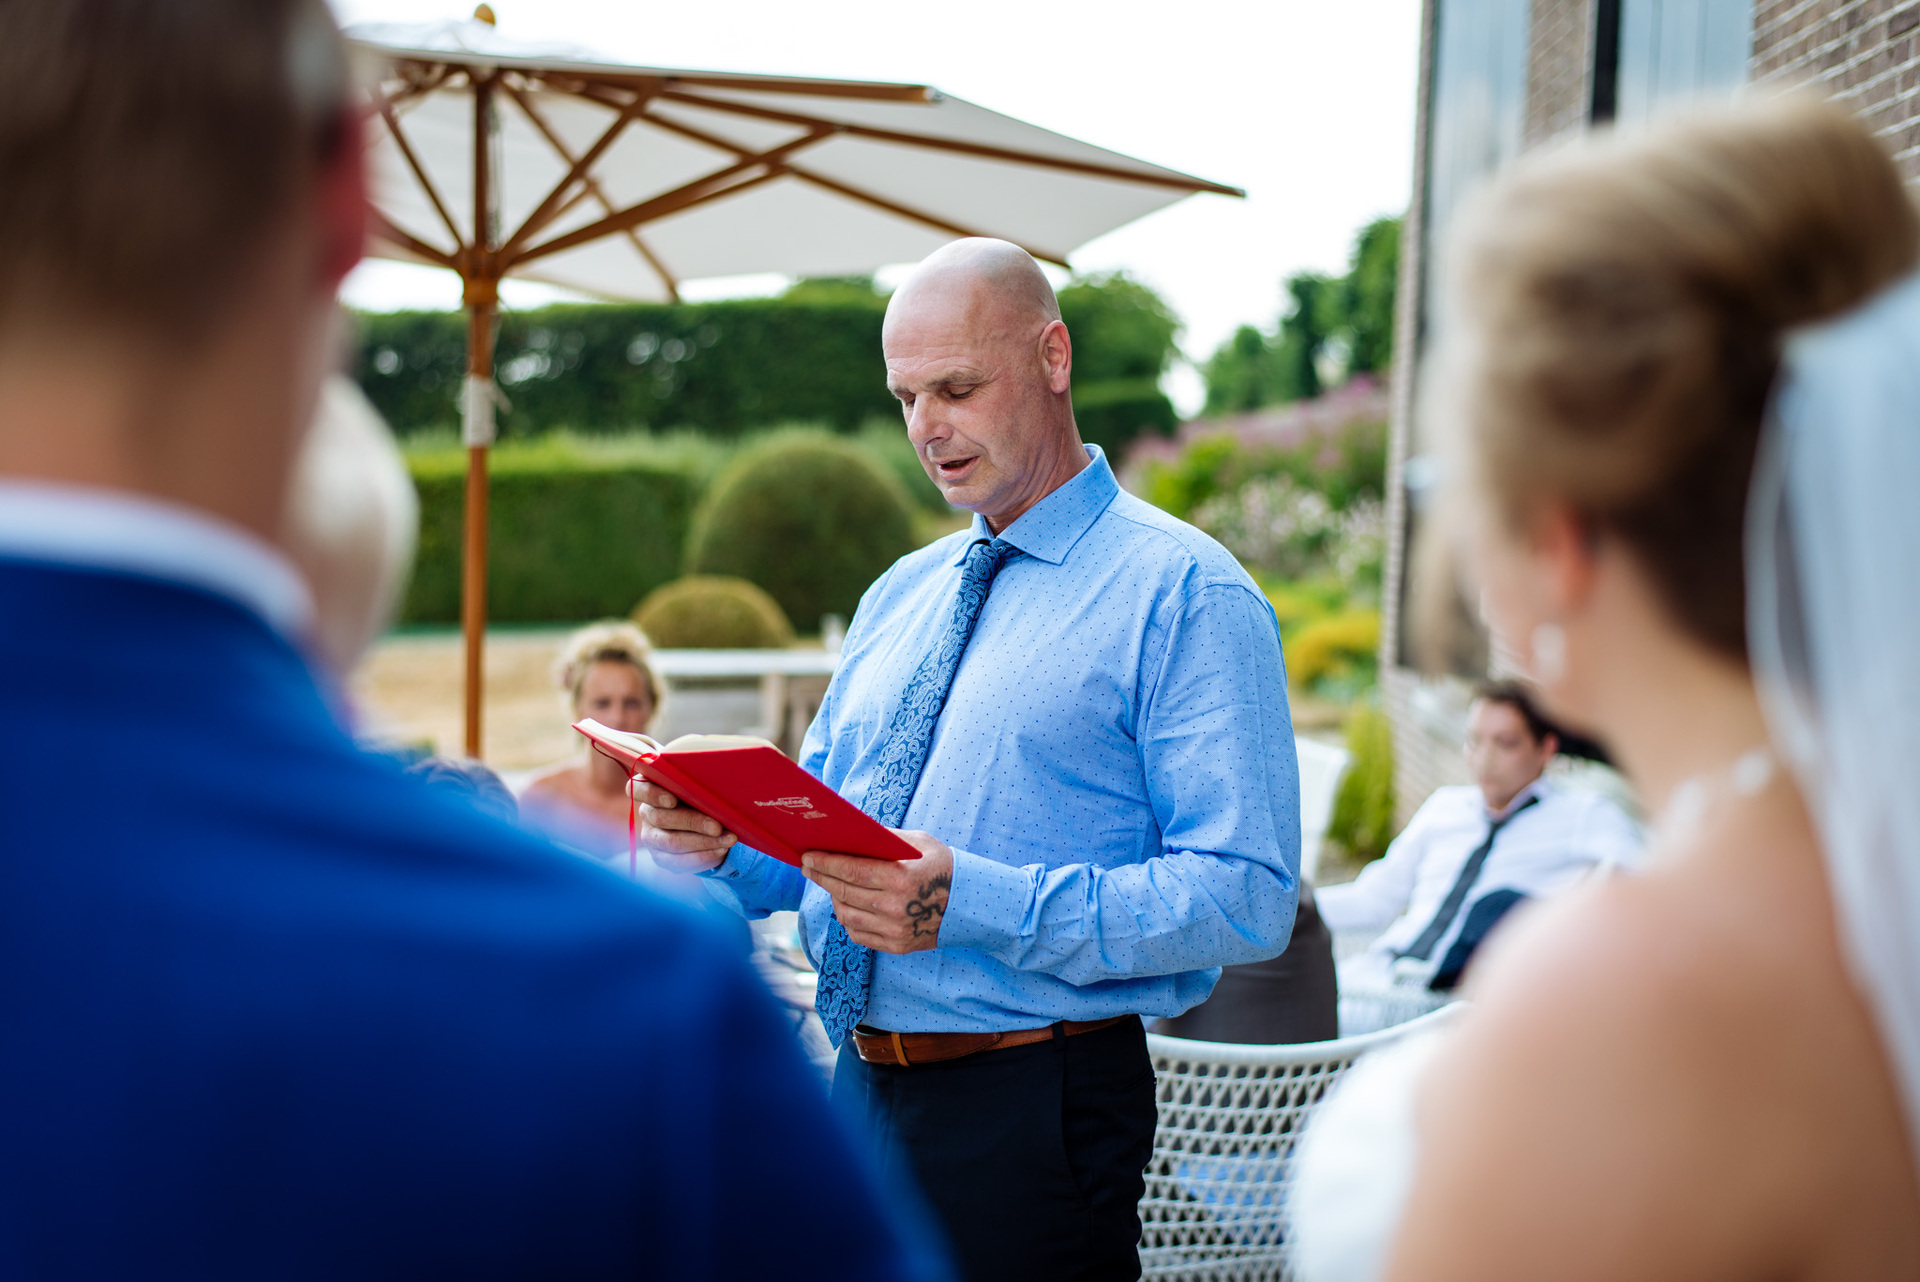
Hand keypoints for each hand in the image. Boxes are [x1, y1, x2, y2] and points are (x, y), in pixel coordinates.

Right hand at [632, 779, 735, 873]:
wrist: (705, 820)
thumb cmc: (702, 794)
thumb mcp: (699, 785)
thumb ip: (699, 785)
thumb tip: (717, 789)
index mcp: (649, 788)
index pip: (638, 789)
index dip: (653, 795)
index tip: (672, 800)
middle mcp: (646, 813)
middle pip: (661, 818)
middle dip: (693, 823)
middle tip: (718, 827)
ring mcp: (652, 837)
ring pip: (672, 842)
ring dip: (704, 842)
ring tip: (728, 840)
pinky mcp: (661, 857)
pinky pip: (679, 862)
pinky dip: (704, 857)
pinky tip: (721, 850)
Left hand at [801, 830, 953, 953]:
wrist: (970, 904)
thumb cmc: (943, 867)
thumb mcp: (920, 843)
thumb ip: (886, 840)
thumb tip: (852, 835)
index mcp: (901, 878)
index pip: (851, 870)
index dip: (825, 863)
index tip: (807, 856)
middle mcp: (895, 907)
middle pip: (844, 892)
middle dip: (822, 877)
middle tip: (808, 866)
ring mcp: (895, 930)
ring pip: (847, 915)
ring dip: (833, 898)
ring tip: (829, 884)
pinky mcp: (896, 946)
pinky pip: (858, 934)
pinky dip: (847, 919)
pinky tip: (846, 905)